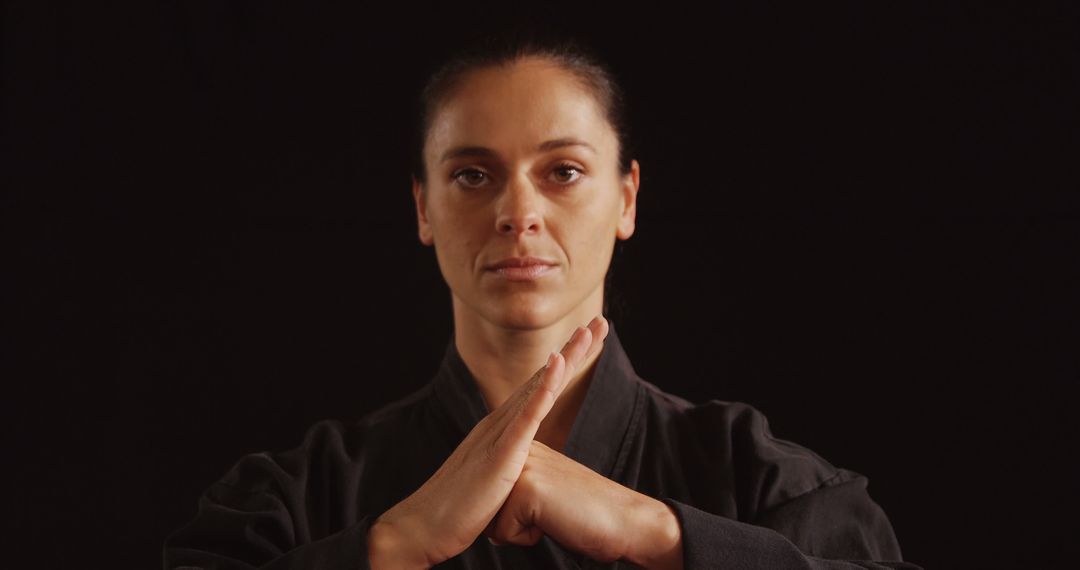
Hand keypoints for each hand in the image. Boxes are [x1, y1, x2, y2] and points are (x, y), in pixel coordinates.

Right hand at [368, 316, 609, 568]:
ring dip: (565, 358)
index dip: (566, 363)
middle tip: (600, 322)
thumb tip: (525, 479)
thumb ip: (510, 472)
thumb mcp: (492, 485)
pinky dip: (543, 388)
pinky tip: (557, 365)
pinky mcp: (499, 454)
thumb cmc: (456, 512)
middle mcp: (498, 423)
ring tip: (586, 332)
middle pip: (544, 378)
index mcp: (500, 431)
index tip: (589, 341)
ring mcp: (498, 435)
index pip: (540, 389)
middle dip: (574, 350)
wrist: (421, 528)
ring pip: (538, 388)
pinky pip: (525, 416)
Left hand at [482, 441, 683, 569]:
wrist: (625, 521)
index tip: (548, 506)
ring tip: (554, 515)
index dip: (513, 515)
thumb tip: (487, 525)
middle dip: (512, 524)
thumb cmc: (586, 515)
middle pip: (486, 507)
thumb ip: (515, 498)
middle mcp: (520, 453)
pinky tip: (556, 521)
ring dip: (520, 532)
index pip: (490, 495)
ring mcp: (523, 468)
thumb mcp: (544, 497)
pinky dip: (528, 539)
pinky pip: (504, 533)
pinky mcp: (527, 489)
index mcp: (525, 451)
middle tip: (552, 512)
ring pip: (491, 521)